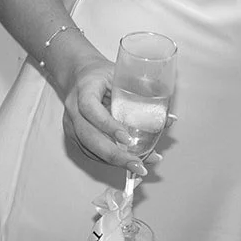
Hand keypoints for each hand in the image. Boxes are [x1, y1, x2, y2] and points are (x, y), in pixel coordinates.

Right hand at [59, 57, 146, 174]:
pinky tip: (127, 162)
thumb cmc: (101, 74)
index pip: (91, 109)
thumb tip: (169, 119)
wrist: (78, 76)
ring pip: (90, 149)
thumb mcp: (120, 75)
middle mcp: (73, 109)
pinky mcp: (73, 136)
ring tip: (139, 166)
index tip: (127, 139)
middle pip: (89, 137)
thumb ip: (141, 94)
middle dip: (115, 155)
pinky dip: (109, 160)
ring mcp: (70, 125)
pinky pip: (91, 152)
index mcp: (84, 89)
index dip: (108, 126)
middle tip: (138, 165)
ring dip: (115, 161)